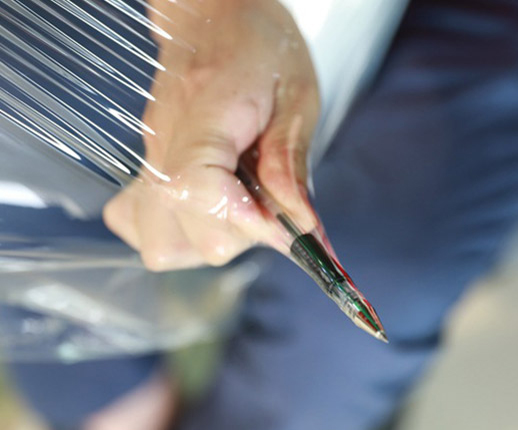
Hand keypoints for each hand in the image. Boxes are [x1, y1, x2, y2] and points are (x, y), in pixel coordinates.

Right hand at [103, 0, 319, 270]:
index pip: (198, 189)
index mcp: (204, 114)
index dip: (245, 220)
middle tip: (269, 207)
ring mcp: (148, 160)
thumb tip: (301, 225)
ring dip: (209, 241)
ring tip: (240, 211)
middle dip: (241, 234)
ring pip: (159, 244)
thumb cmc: (258, 47)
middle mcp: (165, 144)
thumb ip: (291, 164)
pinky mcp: (144, 169)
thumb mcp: (295, 96)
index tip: (283, 225)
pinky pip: (136, 224)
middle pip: (186, 233)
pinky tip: (204, 212)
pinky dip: (174, 235)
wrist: (212, 18)